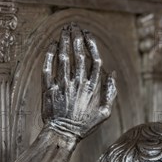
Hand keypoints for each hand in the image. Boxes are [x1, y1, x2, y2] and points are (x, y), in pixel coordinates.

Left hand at [42, 24, 116, 139]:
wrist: (63, 134)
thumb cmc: (85, 126)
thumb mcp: (104, 113)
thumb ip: (110, 93)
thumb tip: (113, 74)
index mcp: (92, 88)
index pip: (94, 60)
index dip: (91, 44)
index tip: (87, 35)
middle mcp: (78, 83)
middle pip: (78, 54)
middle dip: (76, 38)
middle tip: (74, 27)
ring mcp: (63, 85)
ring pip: (64, 58)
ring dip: (64, 41)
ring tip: (64, 30)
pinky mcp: (49, 89)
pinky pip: (48, 68)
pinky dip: (50, 55)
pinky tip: (52, 45)